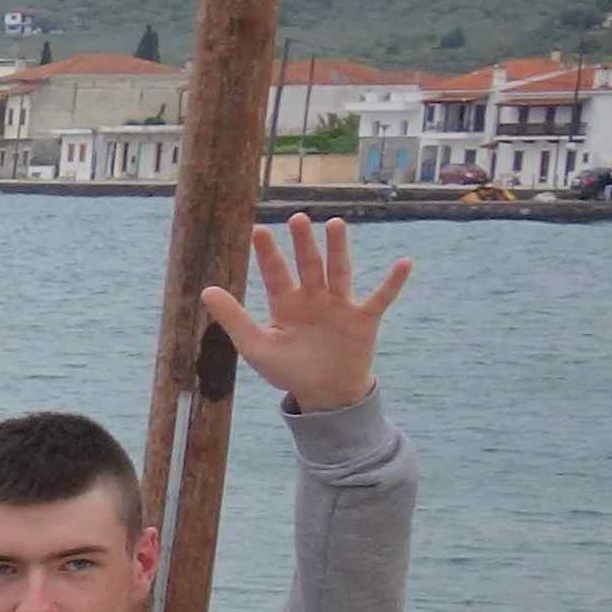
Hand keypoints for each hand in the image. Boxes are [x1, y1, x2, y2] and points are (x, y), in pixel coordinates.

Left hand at [199, 213, 410, 407]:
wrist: (324, 393)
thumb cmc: (289, 370)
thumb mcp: (256, 346)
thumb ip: (234, 319)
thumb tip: (207, 290)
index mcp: (286, 304)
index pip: (275, 273)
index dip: (267, 253)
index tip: (258, 230)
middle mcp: (314, 298)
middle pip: (308, 264)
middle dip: (303, 243)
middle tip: (298, 218)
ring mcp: (340, 306)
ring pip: (339, 271)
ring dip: (338, 249)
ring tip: (336, 223)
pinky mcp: (364, 319)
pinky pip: (380, 298)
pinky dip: (392, 282)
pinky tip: (404, 263)